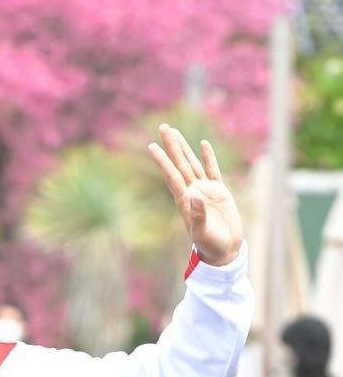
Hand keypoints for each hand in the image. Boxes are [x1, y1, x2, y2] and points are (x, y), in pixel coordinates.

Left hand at [148, 124, 242, 266]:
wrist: (224, 249)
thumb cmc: (210, 244)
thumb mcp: (203, 232)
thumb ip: (198, 216)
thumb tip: (195, 197)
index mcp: (184, 200)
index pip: (171, 175)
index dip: (162, 160)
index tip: (151, 146)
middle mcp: (192, 191)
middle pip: (179, 163)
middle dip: (171, 145)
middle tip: (163, 127)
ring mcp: (205, 189)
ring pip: (192, 163)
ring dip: (184, 147)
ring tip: (174, 132)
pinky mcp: (219, 191)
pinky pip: (212, 169)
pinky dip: (208, 157)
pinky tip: (202, 144)